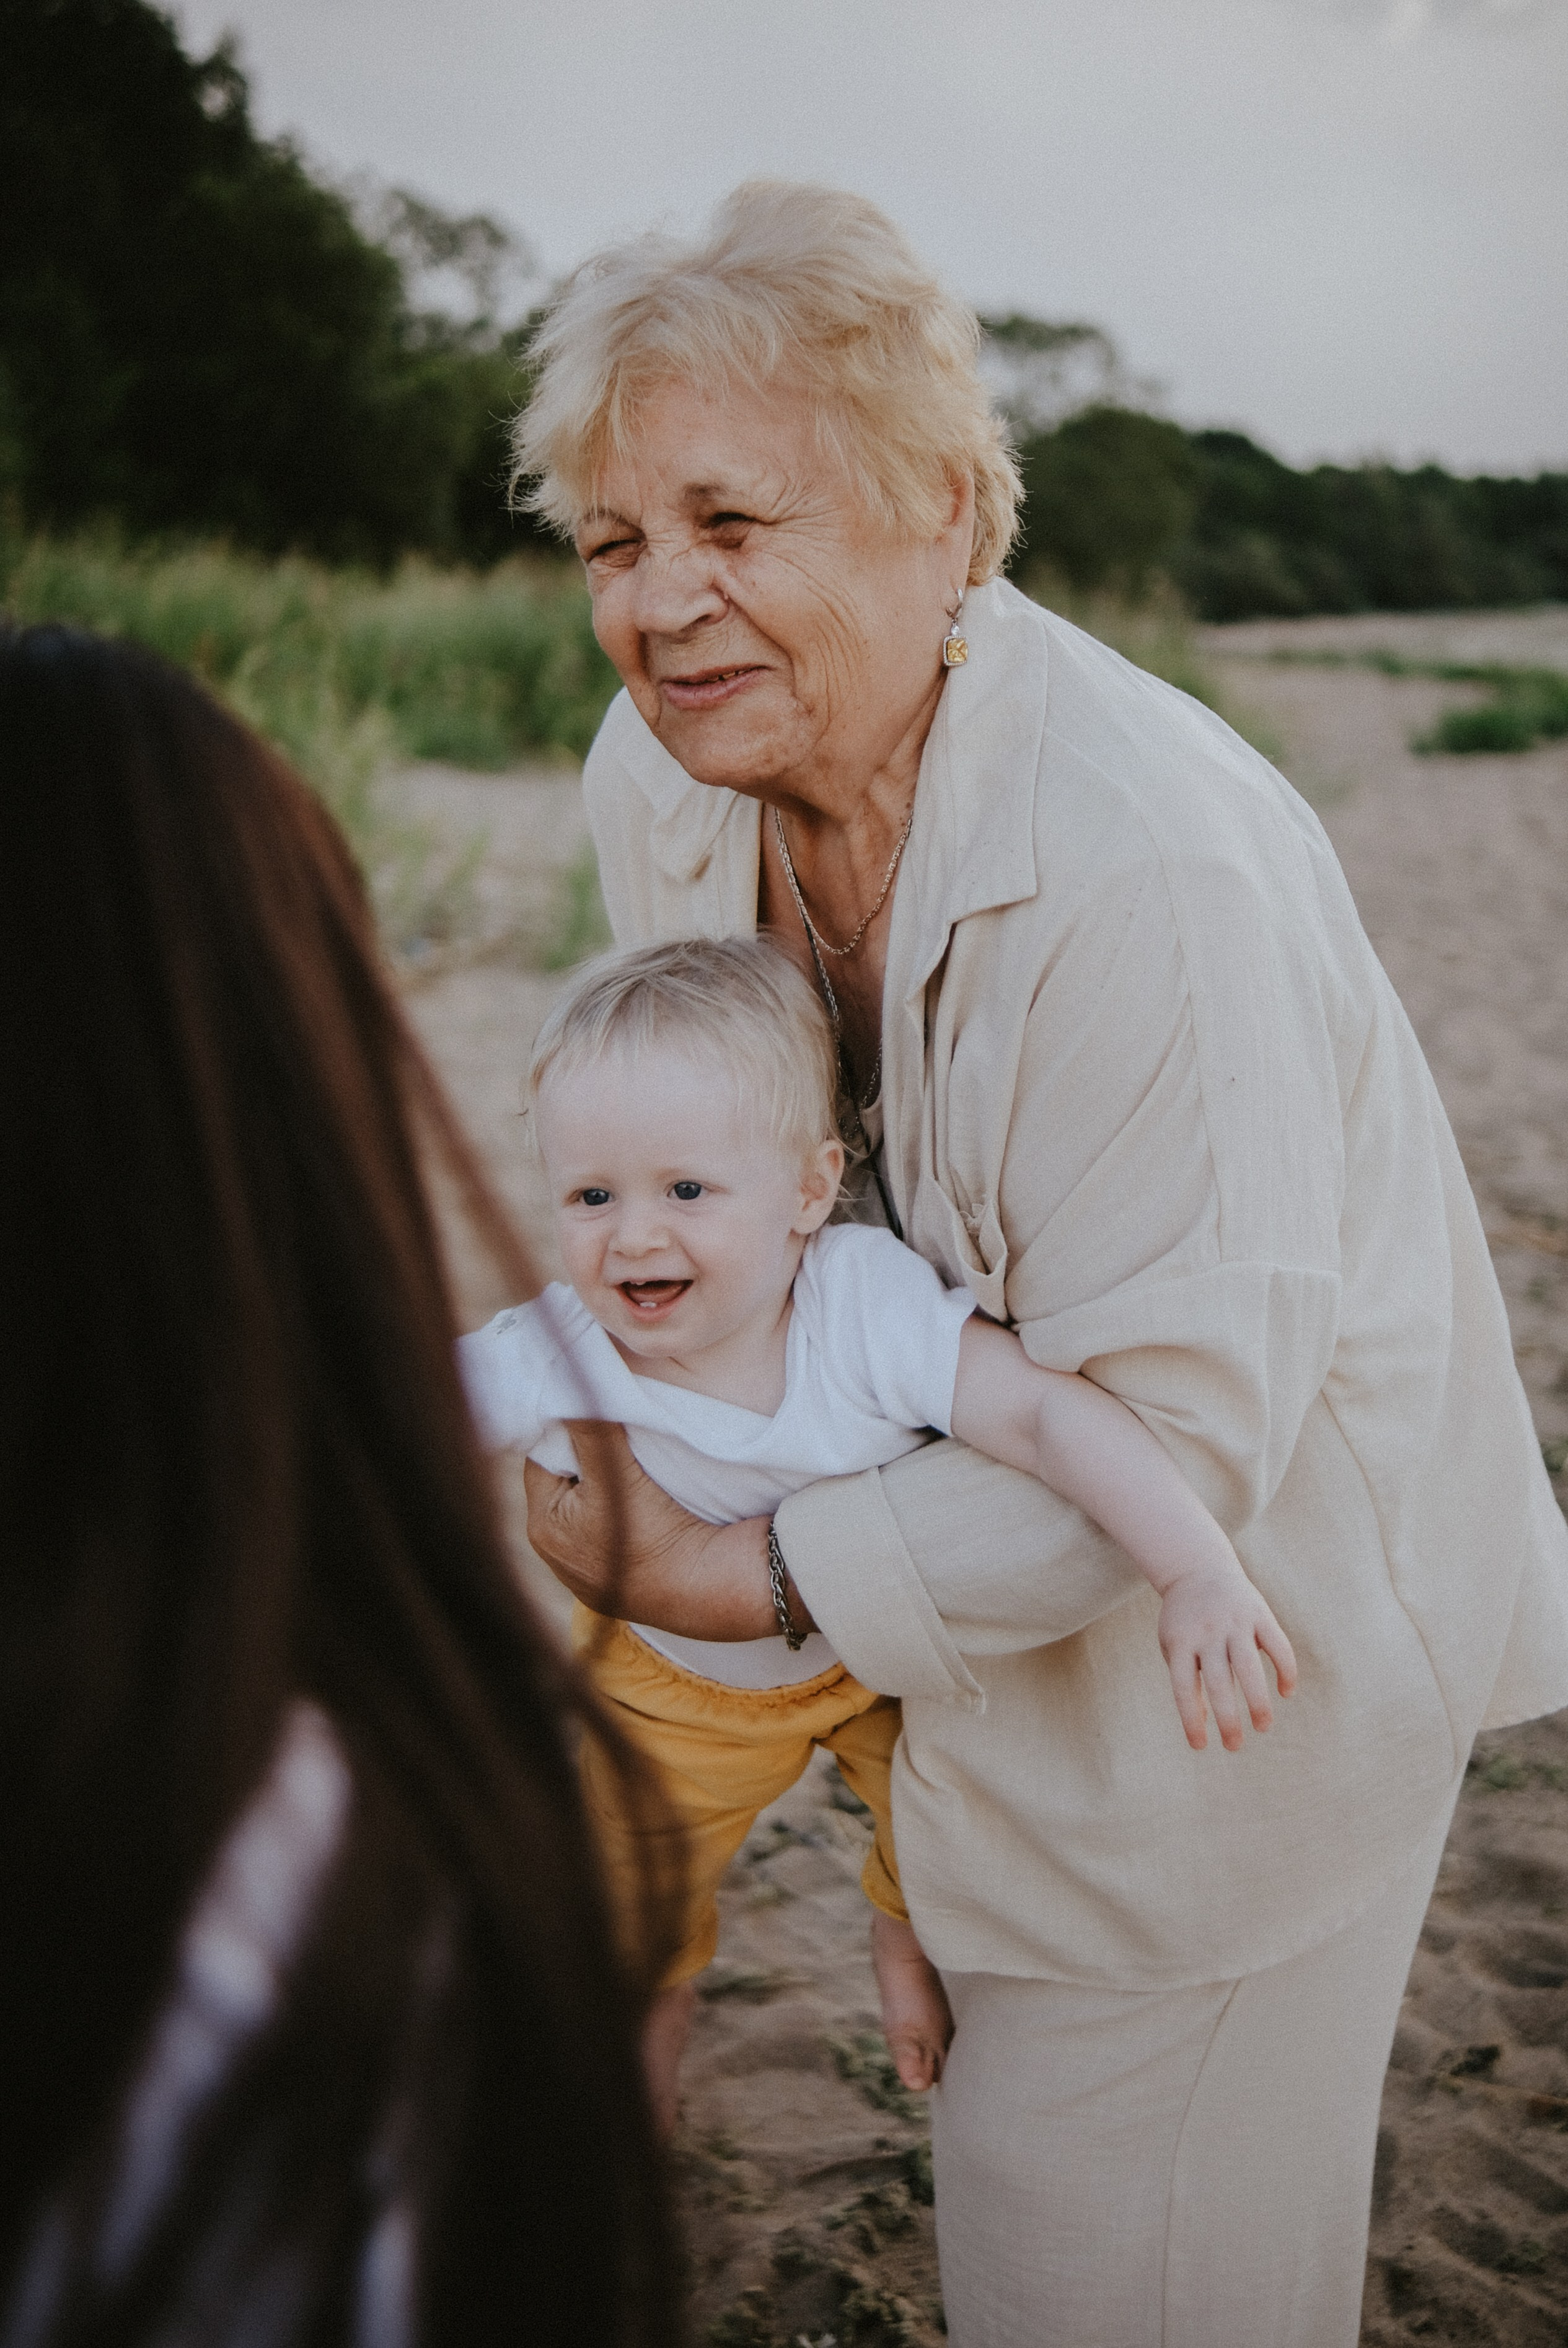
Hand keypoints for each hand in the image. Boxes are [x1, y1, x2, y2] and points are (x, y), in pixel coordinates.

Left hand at [522, 1420, 799, 1640]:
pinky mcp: (617, 1579)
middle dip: (583, 1454)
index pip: (542, 1458)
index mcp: (543, 1527)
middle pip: (564, 1481)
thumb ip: (590, 1427)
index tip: (591, 1405)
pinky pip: (607, 1528)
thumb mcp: (618, 1475)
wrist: (710, 1591)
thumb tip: (566, 1378)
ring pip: (586, 1503)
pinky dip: (619, 1508)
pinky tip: (644, 1495)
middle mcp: (555, 1554)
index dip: (565, 1429)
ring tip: (631, 1456)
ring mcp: (586, 1571)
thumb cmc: (656, 1534)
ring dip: (603, 1480)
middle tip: (614, 1425)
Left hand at [1157, 1567, 1297, 1753]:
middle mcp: (1207, 1633)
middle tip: (1234, 1746)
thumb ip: (1186, 1680)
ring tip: (1263, 1727)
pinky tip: (1286, 1692)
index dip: (1191, 1719)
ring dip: (1258, 1701)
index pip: (1183, 1688)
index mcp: (1180, 1642)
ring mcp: (1234, 1622)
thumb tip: (1204, 1723)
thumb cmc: (1184, 1620)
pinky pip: (1277, 1645)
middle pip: (1218, 1682)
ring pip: (1249, 1667)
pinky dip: (1285, 1670)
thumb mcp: (1174, 1645)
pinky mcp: (1259, 1613)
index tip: (1200, 1747)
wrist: (1197, 1568)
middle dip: (1228, 1719)